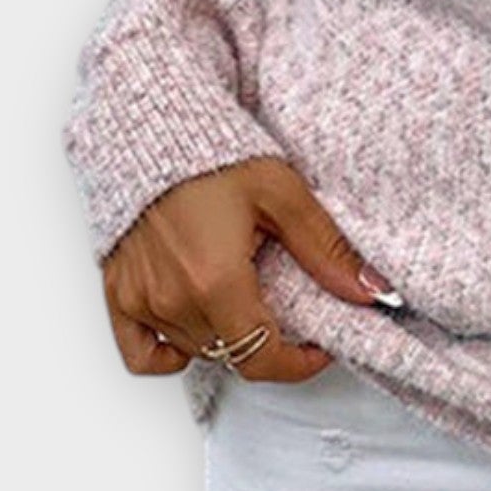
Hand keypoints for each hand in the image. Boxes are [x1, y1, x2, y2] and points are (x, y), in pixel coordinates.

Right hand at [101, 156, 400, 383]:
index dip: (298, 364)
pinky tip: (196, 327)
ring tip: (245, 295)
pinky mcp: (118, 292)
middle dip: (268, 342)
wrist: (154, 127)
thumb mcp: (283, 194)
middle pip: (233, 355)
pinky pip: (141, 354)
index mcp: (215, 281)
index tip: (318, 347)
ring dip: (227, 337)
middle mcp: (173, 300)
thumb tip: (372, 290)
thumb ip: (327, 249)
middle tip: (286, 309)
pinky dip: (170, 352)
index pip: (262, 358)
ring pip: (196, 350)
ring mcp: (141, 300)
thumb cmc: (213, 153)